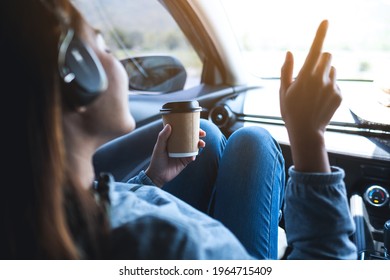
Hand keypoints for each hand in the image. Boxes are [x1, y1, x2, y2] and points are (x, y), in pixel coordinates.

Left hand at [145, 124, 205, 186]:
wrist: (158, 176)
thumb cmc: (156, 160)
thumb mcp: (158, 147)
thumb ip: (163, 137)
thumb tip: (169, 125)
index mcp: (172, 139)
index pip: (182, 131)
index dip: (190, 127)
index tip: (195, 124)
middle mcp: (179, 145)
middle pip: (190, 137)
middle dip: (198, 135)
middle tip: (202, 134)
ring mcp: (183, 153)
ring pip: (193, 146)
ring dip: (199, 144)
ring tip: (201, 144)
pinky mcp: (185, 161)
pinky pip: (192, 157)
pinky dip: (194, 155)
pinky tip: (192, 157)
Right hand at [279, 20, 341, 171]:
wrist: (306, 132)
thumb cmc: (290, 111)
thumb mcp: (283, 91)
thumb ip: (286, 70)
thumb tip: (290, 52)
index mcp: (305, 76)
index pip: (315, 50)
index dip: (320, 34)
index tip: (326, 21)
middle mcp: (321, 79)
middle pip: (327, 56)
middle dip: (321, 59)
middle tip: (311, 73)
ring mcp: (332, 87)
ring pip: (333, 70)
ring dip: (325, 74)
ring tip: (315, 91)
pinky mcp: (339, 95)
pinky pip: (336, 83)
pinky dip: (329, 87)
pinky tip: (320, 100)